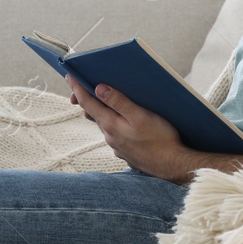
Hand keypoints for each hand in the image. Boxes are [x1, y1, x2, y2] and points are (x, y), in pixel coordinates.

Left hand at [66, 74, 197, 183]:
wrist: (172, 166)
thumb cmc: (160, 139)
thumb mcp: (140, 116)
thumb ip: (119, 102)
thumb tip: (99, 88)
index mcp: (110, 125)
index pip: (87, 103)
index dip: (77, 88)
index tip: (69, 76)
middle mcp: (109, 136)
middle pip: (94, 114)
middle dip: (87, 99)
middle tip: (83, 86)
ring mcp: (117, 146)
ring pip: (105, 125)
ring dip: (103, 112)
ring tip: (105, 101)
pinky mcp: (126, 152)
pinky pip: (115, 135)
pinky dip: (115, 124)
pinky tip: (125, 122)